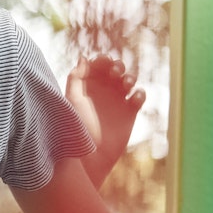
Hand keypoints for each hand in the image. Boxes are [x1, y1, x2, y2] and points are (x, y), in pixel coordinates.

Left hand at [67, 57, 143, 182]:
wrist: (90, 155)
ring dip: (130, 77)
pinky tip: (134, 98)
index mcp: (88, 86)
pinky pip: (139, 96)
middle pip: (116, 69)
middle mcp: (103, 91)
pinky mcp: (130, 112)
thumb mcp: (72, 100)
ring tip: (125, 84)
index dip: (103, 60)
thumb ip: (76, 78)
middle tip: (115, 73)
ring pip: (129, 80)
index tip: (104, 62)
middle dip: (118, 66)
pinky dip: (140, 93)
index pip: (98, 65)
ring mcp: (117, 101)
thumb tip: (84, 58)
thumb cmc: (77, 128)